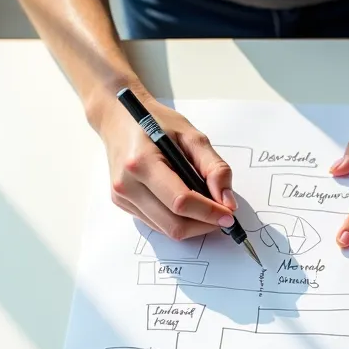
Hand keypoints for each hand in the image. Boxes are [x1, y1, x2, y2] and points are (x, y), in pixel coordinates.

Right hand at [95, 93, 237, 239]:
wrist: (119, 118)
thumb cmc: (155, 122)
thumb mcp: (191, 136)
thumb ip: (214, 167)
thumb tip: (227, 201)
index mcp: (142, 162)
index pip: (180, 201)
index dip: (209, 212)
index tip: (229, 214)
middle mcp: (127, 184)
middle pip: (174, 224)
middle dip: (203, 225)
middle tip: (222, 215)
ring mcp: (122, 197)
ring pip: (166, 230)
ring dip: (192, 225)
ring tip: (206, 208)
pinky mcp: (122, 204)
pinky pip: (156, 224)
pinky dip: (177, 220)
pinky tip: (186, 204)